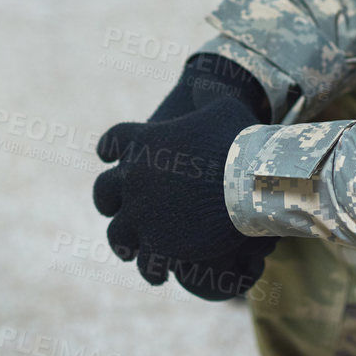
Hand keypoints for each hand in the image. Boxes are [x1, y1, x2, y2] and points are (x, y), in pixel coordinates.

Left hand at [92, 94, 268, 289]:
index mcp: (143, 143)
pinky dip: (152, 270)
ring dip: (124, 242)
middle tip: (112, 211)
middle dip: (107, 202)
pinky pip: (146, 264)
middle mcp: (132, 178)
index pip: (113, 141)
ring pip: (118, 234)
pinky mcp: (158, 245)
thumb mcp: (223, 108)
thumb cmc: (241, 142)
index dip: (109, 149)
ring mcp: (141, 214)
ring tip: (131, 252)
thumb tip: (205, 80)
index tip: (105, 155)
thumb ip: (208, 96)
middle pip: (104, 192)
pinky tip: (159, 275)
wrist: (250, 181)